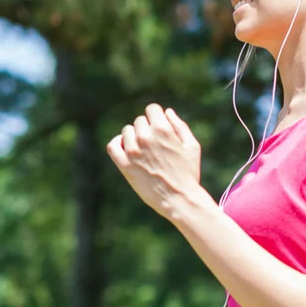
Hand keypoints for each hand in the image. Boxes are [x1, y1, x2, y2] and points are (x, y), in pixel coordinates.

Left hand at [106, 104, 201, 218]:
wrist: (179, 198)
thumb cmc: (189, 172)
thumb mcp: (192, 146)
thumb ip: (180, 126)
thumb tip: (167, 112)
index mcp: (163, 129)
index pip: (152, 109)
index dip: (156, 116)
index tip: (159, 127)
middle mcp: (146, 137)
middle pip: (139, 121)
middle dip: (147, 129)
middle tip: (155, 146)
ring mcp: (133, 151)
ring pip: (127, 131)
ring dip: (134, 137)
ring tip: (144, 151)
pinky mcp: (125, 165)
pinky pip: (113, 146)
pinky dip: (118, 144)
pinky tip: (127, 150)